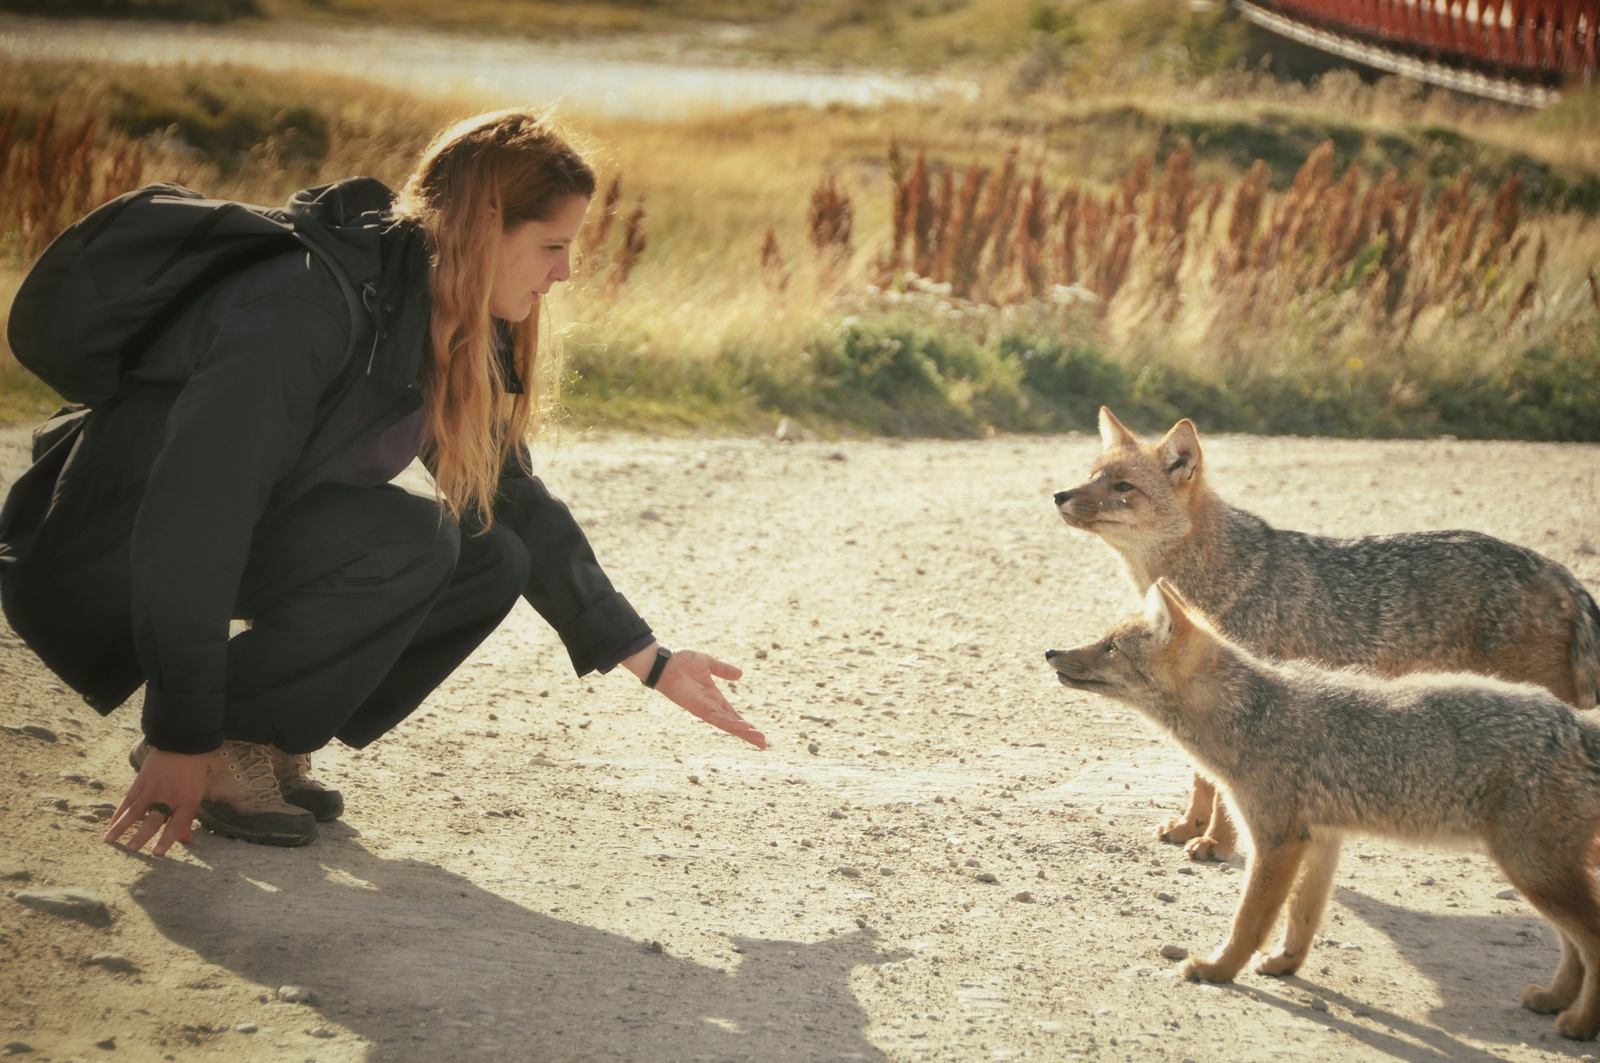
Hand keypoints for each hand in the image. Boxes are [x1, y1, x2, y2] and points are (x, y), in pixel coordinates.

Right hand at [104, 747, 207, 855]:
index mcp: (187, 801)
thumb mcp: (195, 795)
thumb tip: (185, 842)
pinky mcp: (141, 781)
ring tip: (109, 841)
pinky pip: (128, 800)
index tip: (156, 854)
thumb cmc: (192, 775)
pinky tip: (110, 825)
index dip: (167, 839)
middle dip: (141, 835)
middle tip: (131, 850)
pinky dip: (119, 813)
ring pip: (135, 810)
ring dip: (121, 826)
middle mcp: (169, 796)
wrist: (183, 745)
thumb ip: (187, 819)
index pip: (177, 824)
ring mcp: (153, 788)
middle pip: (154, 819)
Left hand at [626, 644, 765, 749]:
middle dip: (748, 734)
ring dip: (743, 732)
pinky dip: (730, 723)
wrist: (664, 662)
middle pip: (733, 724)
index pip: (733, 715)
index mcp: (714, 697)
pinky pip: (717, 718)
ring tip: (758, 739)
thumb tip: (740, 674)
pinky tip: (742, 727)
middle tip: (764, 744)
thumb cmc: (681, 662)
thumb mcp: (708, 664)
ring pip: (728, 725)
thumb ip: (723, 670)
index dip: (746, 724)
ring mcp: (705, 709)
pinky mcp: (698, 708)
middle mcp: (711, 706)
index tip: (759, 733)